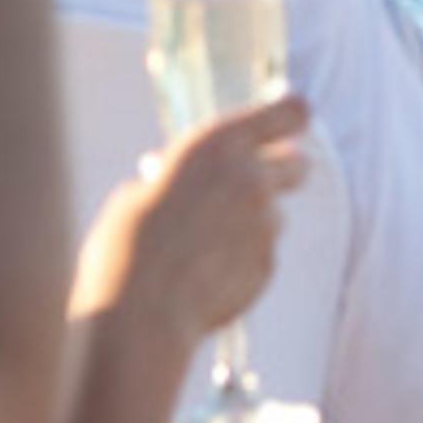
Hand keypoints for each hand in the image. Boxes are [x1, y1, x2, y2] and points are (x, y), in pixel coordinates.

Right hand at [75, 92, 311, 351]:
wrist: (138, 309)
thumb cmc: (125, 245)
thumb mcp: (144, 189)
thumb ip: (182, 177)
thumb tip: (183, 176)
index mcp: (218, 144)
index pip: (289, 112)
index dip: (290, 117)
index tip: (290, 122)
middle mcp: (252, 178)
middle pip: (297, 164)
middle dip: (283, 171)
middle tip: (257, 184)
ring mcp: (264, 224)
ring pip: (273, 216)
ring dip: (250, 225)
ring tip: (200, 249)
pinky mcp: (267, 264)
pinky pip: (260, 255)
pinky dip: (240, 262)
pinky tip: (203, 277)